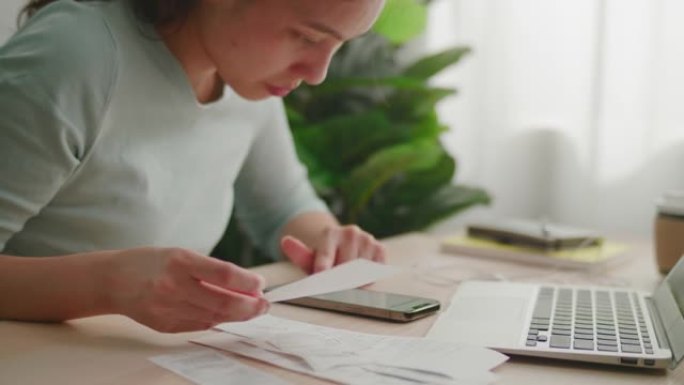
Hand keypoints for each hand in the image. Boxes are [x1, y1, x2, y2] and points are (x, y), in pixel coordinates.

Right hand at [105, 247, 268, 332]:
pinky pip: (199, 325)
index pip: (225, 274)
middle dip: (250, 306)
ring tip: (250, 309)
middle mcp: (174, 286)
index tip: (261, 284)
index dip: (248, 282)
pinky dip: (216, 320)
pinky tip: (225, 314)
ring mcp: (168, 308)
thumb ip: (213, 271)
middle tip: (264, 304)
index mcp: (180, 261)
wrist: (113, 280)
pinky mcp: (165, 325)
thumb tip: (248, 286)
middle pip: (224, 302)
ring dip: (237, 315)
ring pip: (214, 317)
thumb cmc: (152, 262)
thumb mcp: (182, 254)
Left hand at [280, 225, 386, 273]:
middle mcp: (350, 232)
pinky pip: (376, 266)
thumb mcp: (309, 258)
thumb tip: (285, 241)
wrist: (341, 249)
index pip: (326, 253)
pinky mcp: (379, 247)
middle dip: (340, 277)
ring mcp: (366, 238)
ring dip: (356, 278)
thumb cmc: (324, 259)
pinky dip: (370, 275)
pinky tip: (362, 275)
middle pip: (345, 263)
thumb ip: (298, 253)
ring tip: (348, 280)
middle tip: (336, 284)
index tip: (321, 274)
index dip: (323, 265)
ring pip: (362, 267)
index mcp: (329, 233)